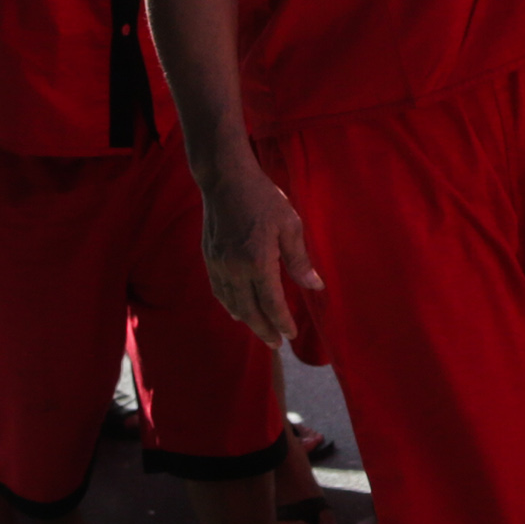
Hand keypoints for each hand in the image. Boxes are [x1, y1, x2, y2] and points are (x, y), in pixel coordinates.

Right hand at [195, 158, 321, 345]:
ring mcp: (219, 264)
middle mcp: (236, 269)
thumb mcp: (289, 225)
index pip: (272, 304)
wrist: (225, 179)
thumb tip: (315, 286)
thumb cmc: (263, 198)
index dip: (282, 322)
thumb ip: (300, 260)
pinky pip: (219, 290)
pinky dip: (229, 304)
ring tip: (260, 330)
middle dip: (264, 330)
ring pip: (232, 303)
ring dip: (247, 320)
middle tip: (276, 344)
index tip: (291, 335)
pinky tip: (237, 309)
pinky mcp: (210, 257)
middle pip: (250, 310)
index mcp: (258, 262)